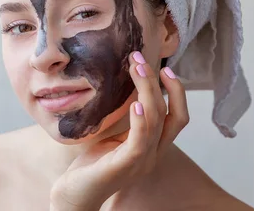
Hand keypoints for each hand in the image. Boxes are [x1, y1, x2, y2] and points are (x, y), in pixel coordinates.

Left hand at [49, 51, 189, 209]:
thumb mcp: (114, 136)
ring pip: (156, 121)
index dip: (176, 92)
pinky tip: (134, 103)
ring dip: (148, 91)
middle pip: (173, 115)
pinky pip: (140, 140)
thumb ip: (127, 119)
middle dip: (162, 84)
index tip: (165, 68)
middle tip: (141, 59)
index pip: (177, 117)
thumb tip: (128, 87)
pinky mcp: (125, 166)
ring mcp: (142, 161)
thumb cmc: (93, 164)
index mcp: (153, 146)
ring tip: (136, 68)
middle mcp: (154, 154)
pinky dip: (140, 120)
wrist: (76, 194)